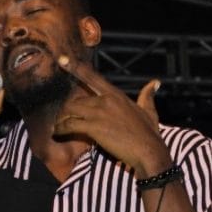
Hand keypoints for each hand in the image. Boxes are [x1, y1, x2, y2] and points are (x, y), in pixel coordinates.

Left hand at [52, 54, 169, 176]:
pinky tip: (57, 133)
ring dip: (61, 118)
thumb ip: (147, 96)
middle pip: (77, 100)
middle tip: (62, 117)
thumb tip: (155, 82)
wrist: (149, 151)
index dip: (76, 69)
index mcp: (116, 95)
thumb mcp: (150, 111)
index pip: (93, 78)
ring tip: (57, 126)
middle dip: (68, 109)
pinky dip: (61, 129)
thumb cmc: (149, 134)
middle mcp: (106, 100)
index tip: (63, 60)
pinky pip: (70, 125)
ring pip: (71, 110)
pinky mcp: (93, 127)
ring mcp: (99, 113)